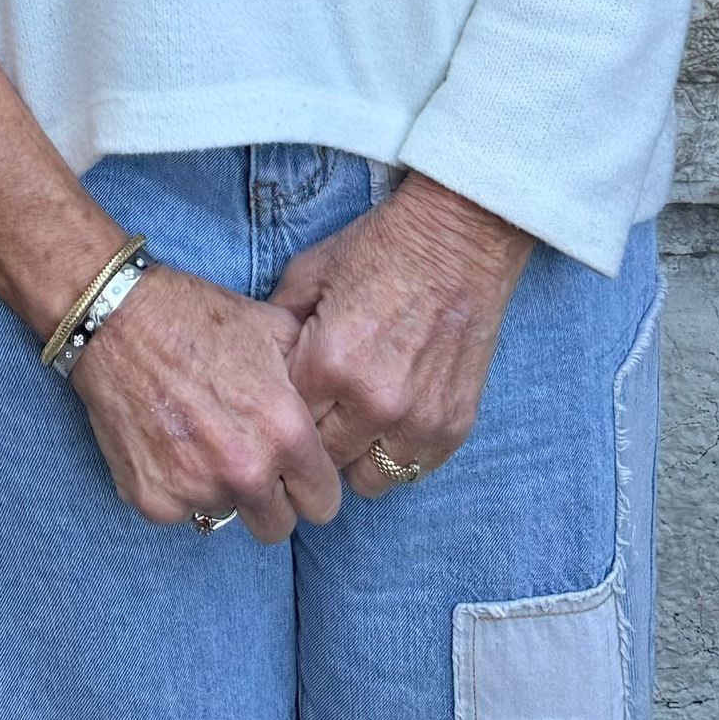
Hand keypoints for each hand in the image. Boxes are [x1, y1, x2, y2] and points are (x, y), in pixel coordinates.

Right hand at [70, 263, 344, 543]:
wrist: (117, 316)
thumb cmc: (198, 316)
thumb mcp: (272, 328)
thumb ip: (312, 376)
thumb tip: (336, 403)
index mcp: (285, 434)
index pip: (323, 504)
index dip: (309, 484)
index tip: (292, 470)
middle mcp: (246, 473)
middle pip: (277, 527)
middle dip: (269, 499)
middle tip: (245, 456)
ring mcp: (196, 490)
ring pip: (226, 515)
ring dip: (219, 489)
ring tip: (199, 436)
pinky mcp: (153, 499)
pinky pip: (180, 512)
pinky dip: (176, 487)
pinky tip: (166, 441)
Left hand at [272, 173, 532, 495]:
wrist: (458, 239)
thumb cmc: (380, 247)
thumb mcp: (310, 272)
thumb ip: (280, 325)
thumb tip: (260, 365)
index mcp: (329, 363)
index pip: (289, 424)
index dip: (287, 412)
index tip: (290, 403)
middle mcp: (372, 402)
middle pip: (324, 460)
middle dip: (318, 439)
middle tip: (323, 414)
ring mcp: (417, 420)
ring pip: (368, 480)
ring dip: (358, 456)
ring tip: (358, 424)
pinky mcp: (453, 427)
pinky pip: (413, 470)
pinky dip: (399, 453)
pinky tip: (394, 420)